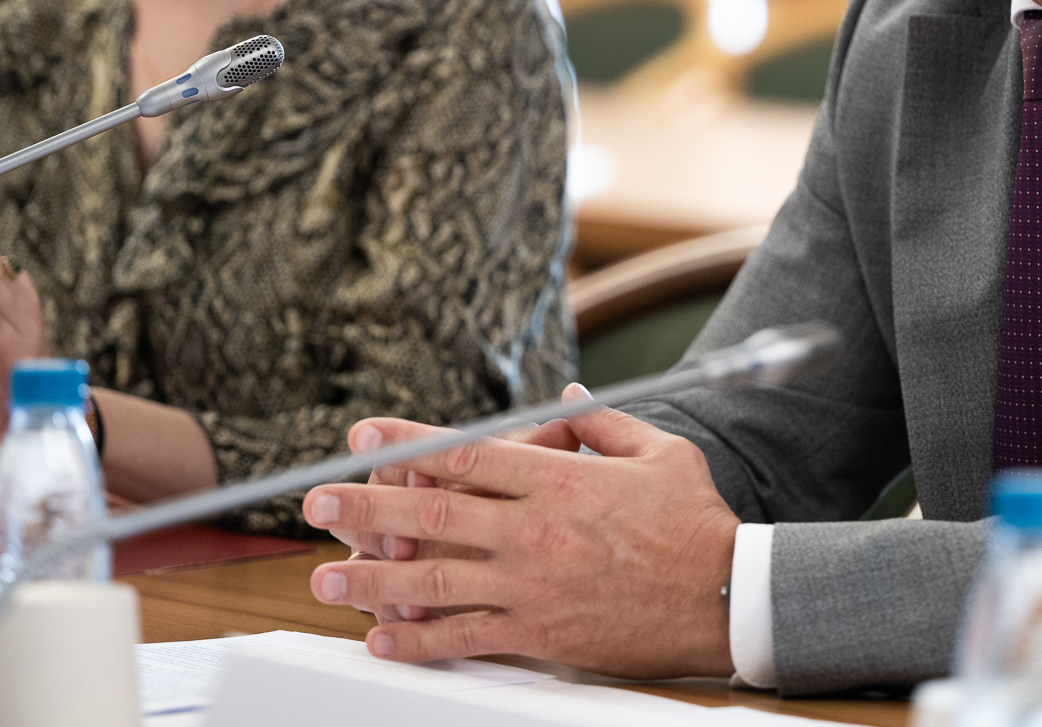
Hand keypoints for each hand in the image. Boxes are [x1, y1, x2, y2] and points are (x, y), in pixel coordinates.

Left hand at [303, 393, 737, 677]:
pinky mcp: (540, 634)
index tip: (362, 437)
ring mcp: (532, 585)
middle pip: (432, 513)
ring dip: (370, 578)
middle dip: (365, 505)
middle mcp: (534, 530)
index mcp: (558, 478)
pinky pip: (465, 637)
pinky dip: (417, 640)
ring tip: (324, 575)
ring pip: (434, 580)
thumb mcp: (658, 452)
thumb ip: (603, 424)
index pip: (465, 453)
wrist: (726, 596)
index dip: (406, 443)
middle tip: (315, 502)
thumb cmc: (695, 522)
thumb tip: (565, 401)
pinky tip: (381, 638)